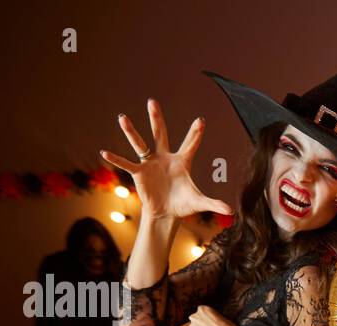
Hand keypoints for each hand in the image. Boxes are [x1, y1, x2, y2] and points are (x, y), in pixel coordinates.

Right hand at [100, 99, 233, 220]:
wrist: (166, 213)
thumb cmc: (183, 204)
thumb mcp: (199, 202)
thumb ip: (214, 203)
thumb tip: (232, 212)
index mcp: (182, 162)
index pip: (190, 144)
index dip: (196, 133)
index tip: (201, 120)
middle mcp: (165, 157)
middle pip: (160, 133)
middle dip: (157, 118)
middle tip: (152, 101)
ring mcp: (151, 163)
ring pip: (140, 143)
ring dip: (131, 131)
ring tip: (122, 117)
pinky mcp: (140, 173)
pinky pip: (126, 163)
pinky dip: (116, 159)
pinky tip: (105, 153)